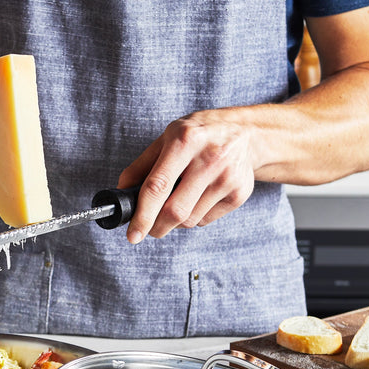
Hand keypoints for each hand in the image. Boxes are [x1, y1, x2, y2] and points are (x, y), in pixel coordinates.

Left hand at [118, 108, 256, 242]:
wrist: (246, 133)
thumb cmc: (199, 135)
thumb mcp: (167, 138)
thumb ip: (142, 166)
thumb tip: (121, 192)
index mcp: (185, 141)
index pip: (157, 186)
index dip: (142, 215)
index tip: (133, 234)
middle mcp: (209, 158)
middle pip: (175, 211)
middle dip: (156, 226)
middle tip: (149, 228)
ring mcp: (228, 177)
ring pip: (189, 220)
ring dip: (175, 220)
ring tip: (180, 198)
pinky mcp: (240, 193)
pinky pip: (205, 220)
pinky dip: (194, 217)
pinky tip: (199, 197)